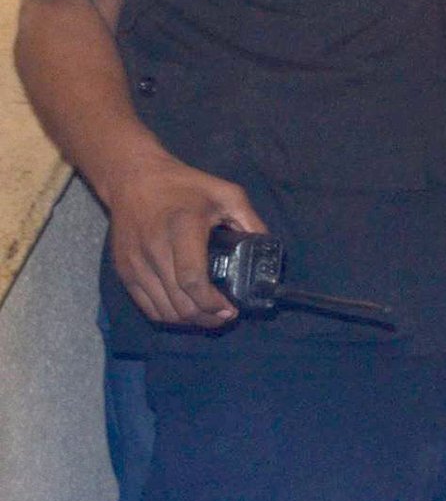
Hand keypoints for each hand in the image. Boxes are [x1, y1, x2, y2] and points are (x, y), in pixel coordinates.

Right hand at [101, 154, 267, 328]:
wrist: (133, 179)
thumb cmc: (184, 185)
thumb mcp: (226, 194)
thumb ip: (250, 220)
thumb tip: (266, 247)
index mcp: (183, 228)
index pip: (193, 279)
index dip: (212, 303)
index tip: (231, 309)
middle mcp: (155, 249)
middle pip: (180, 301)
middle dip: (206, 318)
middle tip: (225, 317)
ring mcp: (136, 263)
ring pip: (163, 310)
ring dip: (188, 321)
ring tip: (209, 317)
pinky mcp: (124, 271)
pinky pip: (146, 306)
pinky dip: (168, 316)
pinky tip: (185, 312)